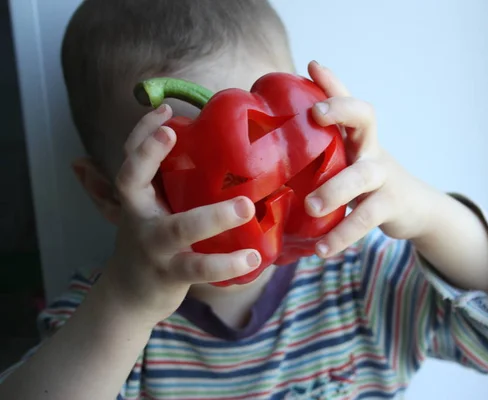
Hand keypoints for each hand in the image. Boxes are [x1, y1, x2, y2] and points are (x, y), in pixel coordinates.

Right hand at [101, 105, 261, 326]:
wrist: (130, 295)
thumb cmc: (148, 241)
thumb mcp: (141, 210)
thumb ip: (147, 183)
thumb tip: (126, 155)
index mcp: (137, 198)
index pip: (128, 157)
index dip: (140, 133)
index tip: (163, 110)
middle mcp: (139, 218)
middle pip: (133, 181)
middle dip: (149, 154)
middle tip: (171, 131)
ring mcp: (154, 247)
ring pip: (178, 229)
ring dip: (212, 217)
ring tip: (246, 207)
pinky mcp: (171, 274)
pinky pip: (199, 269)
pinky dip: (226, 265)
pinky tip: (252, 258)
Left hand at [304, 61, 442, 256]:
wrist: (414, 207)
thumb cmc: (368, 176)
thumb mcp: (350, 154)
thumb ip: (329, 130)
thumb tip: (299, 95)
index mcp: (358, 136)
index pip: (349, 101)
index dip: (335, 85)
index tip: (313, 68)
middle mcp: (372, 148)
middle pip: (365, 119)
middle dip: (341, 111)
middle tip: (315, 115)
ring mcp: (383, 177)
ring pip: (362, 176)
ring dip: (336, 190)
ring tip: (310, 208)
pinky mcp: (390, 206)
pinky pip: (365, 219)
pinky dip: (343, 235)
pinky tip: (322, 250)